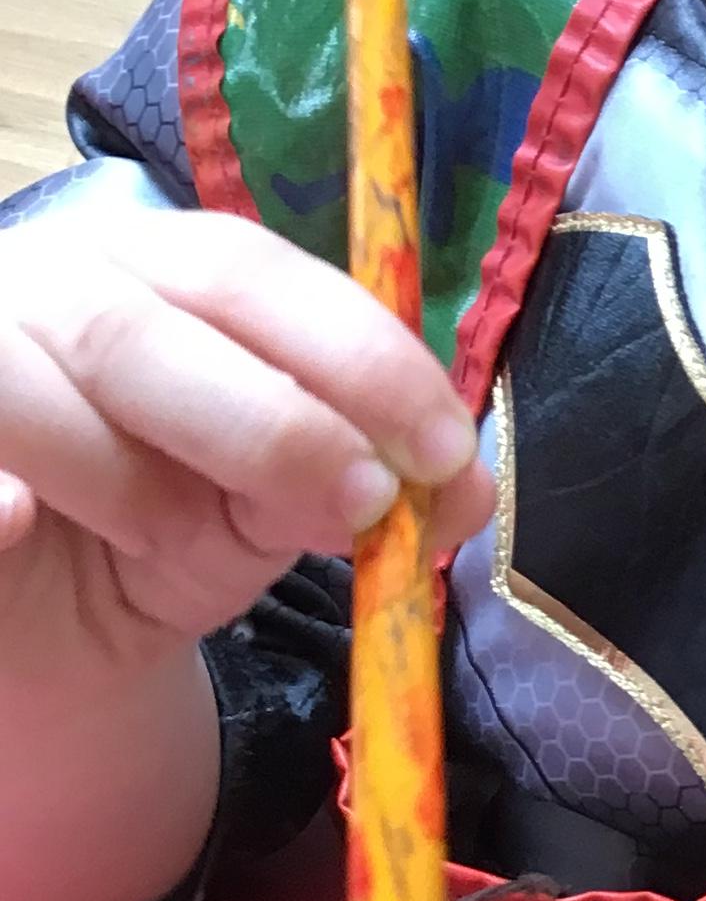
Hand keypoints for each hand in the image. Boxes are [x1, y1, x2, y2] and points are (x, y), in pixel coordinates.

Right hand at [0, 206, 490, 697]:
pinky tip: (18, 519)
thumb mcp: (274, 512)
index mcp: (152, 268)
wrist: (40, 632)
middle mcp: (46, 285)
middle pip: (154, 329)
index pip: (253, 276)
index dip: (355, 356)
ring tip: (180, 547)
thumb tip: (465, 486)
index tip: (443, 450)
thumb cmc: (154, 536)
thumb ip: (360, 484)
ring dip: (141, 487)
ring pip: (50, 394)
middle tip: (362, 506)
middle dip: (277, 424)